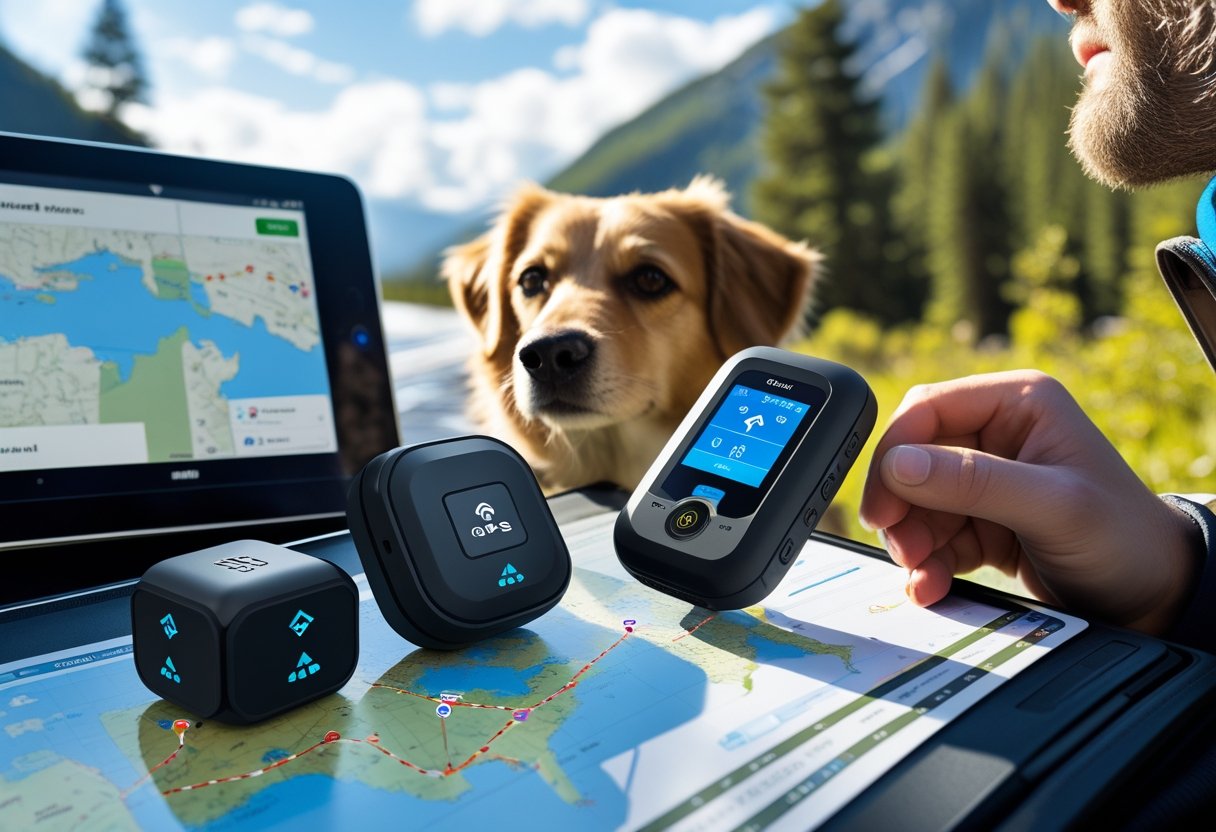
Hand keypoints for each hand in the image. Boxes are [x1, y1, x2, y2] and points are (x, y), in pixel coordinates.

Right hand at [858, 371, 1200, 633]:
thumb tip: (897, 464)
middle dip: (902, 507)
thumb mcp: (1051, 506)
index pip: (927, 409)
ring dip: (911, 540)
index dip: (894, 454)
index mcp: (1019, 402)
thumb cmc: (1123, 540)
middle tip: (901, 546)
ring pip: (916, 500)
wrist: (1154, 600)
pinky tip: (931, 584)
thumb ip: (973, 481)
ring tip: (922, 574)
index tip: (882, 505)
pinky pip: (933, 533)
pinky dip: (926, 561)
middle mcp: (999, 432)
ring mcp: (989, 477)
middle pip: (913, 457)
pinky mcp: (982, 519)